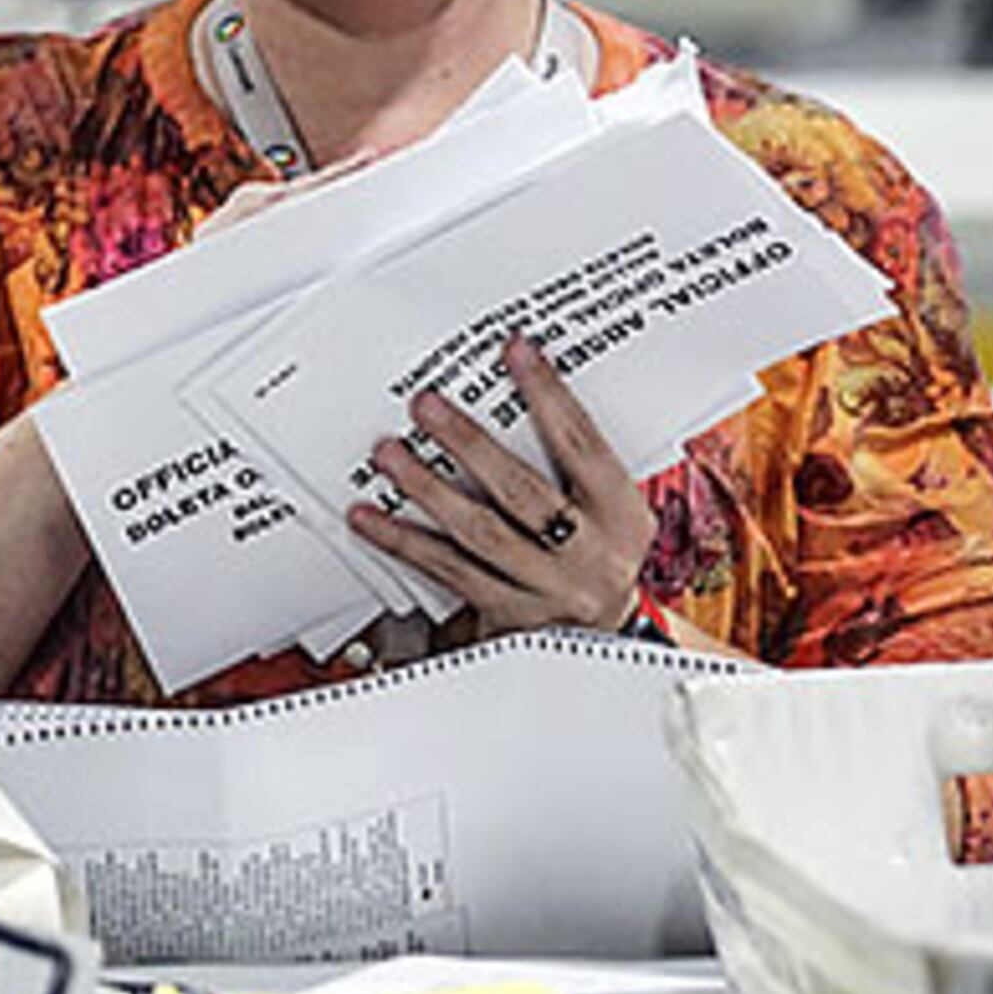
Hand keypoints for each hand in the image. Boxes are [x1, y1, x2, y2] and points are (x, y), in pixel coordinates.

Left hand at [349, 335, 646, 641]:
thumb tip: (522, 387)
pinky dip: (404, 542)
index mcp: (621, 516)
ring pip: (479, 534)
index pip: (584, 446)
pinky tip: (371, 520)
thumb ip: (576, 463)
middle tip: (427, 406)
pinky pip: (448, 572)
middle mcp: (588, 555)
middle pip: (524, 493)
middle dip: (471, 444)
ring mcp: (546, 590)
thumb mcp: (611, 511)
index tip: (516, 351)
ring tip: (389, 456)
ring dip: (427, 490)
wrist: (599, 642)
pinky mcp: (504, 616)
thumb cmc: (596, 555)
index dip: (550, 396)